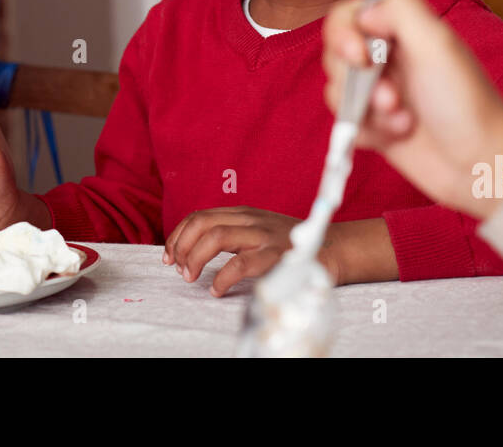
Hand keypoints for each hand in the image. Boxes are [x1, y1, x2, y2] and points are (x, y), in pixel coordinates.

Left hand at [163, 207, 322, 296]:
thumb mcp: (260, 231)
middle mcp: (252, 220)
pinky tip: (217, 289)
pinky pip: (241, 264)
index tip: (168, 255)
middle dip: (182, 245)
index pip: (201, 216)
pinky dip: (222, 277)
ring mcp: (264, 235)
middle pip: (203, 223)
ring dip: (195, 258)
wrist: (333, 249)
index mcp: (245, 213)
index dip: (178, 234)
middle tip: (178, 268)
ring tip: (190, 277)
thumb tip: (197, 249)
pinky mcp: (276, 255)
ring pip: (217, 236)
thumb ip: (234, 234)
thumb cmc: (293, 246)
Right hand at [322, 0, 502, 216]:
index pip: (349, 16)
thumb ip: (400, 10)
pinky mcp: (376, 126)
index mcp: (403, 31)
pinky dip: (368, 132)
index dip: (343, 34)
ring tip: (403, 121)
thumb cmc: (464, 102)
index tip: (359, 56)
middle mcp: (389, 59)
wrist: (480, 163)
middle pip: (337, 55)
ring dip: (367, 109)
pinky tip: (398, 136)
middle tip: (392, 97)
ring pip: (338, 91)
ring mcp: (380, 93)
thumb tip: (364, 13)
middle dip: (357, 80)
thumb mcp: (437, 43)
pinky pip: (347, 124)